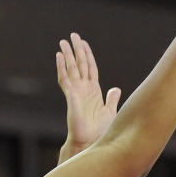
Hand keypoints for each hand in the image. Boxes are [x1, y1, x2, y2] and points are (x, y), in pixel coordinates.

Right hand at [56, 33, 121, 150]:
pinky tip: (59, 57)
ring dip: (67, 55)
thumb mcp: (109, 111)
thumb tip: (116, 89)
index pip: (90, 68)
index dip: (88, 55)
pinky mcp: (70, 96)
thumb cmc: (99, 130)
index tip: (84, 43)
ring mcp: (76, 91)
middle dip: (76, 50)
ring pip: (71, 69)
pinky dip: (61, 67)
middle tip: (73, 35)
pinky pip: (65, 79)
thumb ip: (111, 99)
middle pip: (80, 64)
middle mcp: (83, 89)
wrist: (90, 141)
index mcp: (93, 90)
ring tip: (62, 42)